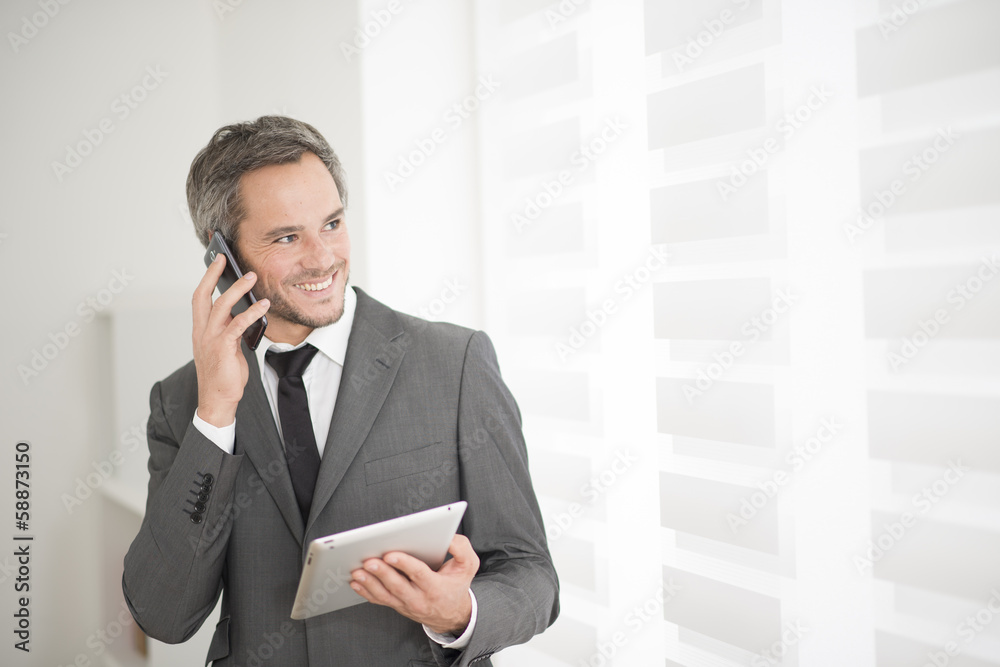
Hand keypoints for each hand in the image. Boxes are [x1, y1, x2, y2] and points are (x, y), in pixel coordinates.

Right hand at [192, 253, 269, 426]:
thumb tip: (245, 313)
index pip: (199, 298)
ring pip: (221, 306)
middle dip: (213, 275)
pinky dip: (252, 312)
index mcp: (200, 330)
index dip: (207, 278)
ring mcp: (210, 339)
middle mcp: (202, 331)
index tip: (217, 262)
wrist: (218, 399)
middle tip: (226, 259)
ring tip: (252, 277)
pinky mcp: (223, 348)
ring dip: (238, 289)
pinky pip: (238, 324)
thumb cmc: (224, 375)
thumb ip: (231, 329)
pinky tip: (264, 305)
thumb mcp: (226, 346)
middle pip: (203, 296)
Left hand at [350, 534, 479, 634]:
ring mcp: (407, 604)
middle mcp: (420, 598)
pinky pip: (380, 600)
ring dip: (370, 583)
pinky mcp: (397, 605)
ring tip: (357, 571)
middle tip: (368, 561)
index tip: (390, 554)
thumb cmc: (457, 584)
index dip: (404, 564)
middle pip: (398, 586)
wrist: (452, 613)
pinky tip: (356, 582)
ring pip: (385, 595)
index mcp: (436, 587)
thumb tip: (448, 536)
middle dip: (382, 573)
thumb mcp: (469, 565)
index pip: (419, 574)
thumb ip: (461, 548)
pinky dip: (366, 592)